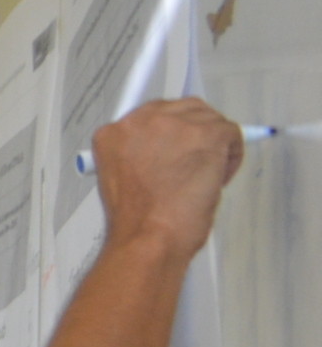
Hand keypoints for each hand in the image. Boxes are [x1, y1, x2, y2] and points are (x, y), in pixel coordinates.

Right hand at [92, 98, 246, 258]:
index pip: (152, 115)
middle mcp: (141, 121)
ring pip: (210, 120)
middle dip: (194, 133)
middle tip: (194, 164)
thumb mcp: (120, 178)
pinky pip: (232, 133)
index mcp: (114, 133)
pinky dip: (232, 156)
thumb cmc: (136, 220)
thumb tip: (168, 149)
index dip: (170, 134)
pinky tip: (216, 179)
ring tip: (202, 177)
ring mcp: (175, 125)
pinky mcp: (207, 134)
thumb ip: (138, 154)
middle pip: (184, 109)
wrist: (148, 237)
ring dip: (214, 146)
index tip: (176, 150)